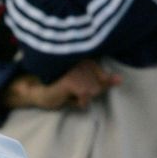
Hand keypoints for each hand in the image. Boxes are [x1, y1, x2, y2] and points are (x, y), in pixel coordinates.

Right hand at [4, 60, 120, 110]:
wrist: (35, 91)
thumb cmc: (59, 88)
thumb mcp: (84, 84)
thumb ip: (102, 81)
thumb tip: (120, 80)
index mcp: (86, 56)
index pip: (103, 76)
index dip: (94, 86)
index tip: (77, 86)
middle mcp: (83, 58)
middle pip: (100, 84)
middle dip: (88, 92)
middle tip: (70, 90)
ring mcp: (76, 67)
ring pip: (95, 90)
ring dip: (83, 97)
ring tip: (68, 93)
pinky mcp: (70, 78)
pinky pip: (86, 94)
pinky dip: (79, 101)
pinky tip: (67, 96)